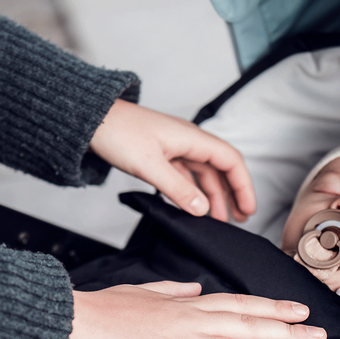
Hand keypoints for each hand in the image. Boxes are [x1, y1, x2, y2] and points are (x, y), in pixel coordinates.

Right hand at [65, 282, 326, 338]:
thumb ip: (174, 290)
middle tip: (319, 335)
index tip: (298, 309)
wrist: (79, 322)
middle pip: (252, 326)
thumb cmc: (106, 309)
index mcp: (189, 304)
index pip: (241, 303)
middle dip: (289, 331)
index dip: (273, 307)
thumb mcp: (145, 290)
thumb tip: (194, 287)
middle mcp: (195, 322)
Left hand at [90, 99, 254, 221]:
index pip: (231, 161)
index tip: (248, 208)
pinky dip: (192, 192)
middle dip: (232, 193)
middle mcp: (188, 141)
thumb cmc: (118, 133)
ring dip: (213, 196)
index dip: (243, 185)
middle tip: (239, 219)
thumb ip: (178, 190)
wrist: (90, 119)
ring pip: (203, 174)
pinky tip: (192, 208)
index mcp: (192, 138)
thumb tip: (203, 210)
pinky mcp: (161, 155)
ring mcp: (175, 148)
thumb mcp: (149, 165)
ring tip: (217, 219)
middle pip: (221, 169)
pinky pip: (185, 176)